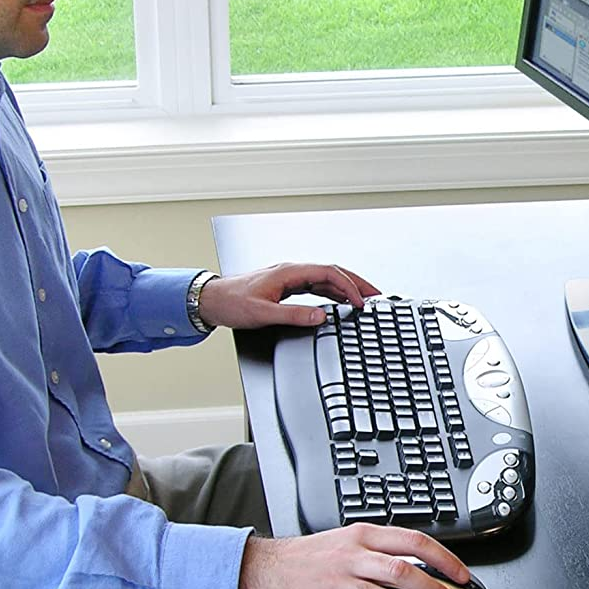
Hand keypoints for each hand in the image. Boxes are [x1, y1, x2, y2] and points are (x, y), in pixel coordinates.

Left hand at [197, 262, 378, 330]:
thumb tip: (321, 316)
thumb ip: (294, 315)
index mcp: (289, 272)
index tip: (362, 302)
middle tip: (377, 296)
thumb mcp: (264, 314)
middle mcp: (292, 272)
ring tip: (365, 299)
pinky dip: (334, 293)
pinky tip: (341, 302)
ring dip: (347, 287)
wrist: (212, 300)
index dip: (349, 286)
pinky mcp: (287, 287)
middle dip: (357, 283)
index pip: (329, 273)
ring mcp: (290, 278)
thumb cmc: (232, 303)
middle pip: (333, 272)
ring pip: (327, 279)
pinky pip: (317, 286)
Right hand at [237, 524, 473, 588]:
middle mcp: (354, 555)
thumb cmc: (308, 558)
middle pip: (405, 570)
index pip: (414, 541)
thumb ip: (380, 550)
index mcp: (363, 535)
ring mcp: (340, 581)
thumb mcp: (346, 541)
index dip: (444, 559)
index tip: (461, 575)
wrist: (265, 571)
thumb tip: (421, 565)